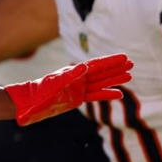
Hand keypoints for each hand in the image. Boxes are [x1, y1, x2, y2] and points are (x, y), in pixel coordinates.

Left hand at [4, 54, 132, 125]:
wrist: (29, 103)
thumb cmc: (40, 91)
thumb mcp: (56, 83)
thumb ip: (70, 76)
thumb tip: (85, 66)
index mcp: (74, 72)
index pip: (96, 65)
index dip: (110, 61)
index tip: (124, 57)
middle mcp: (77, 78)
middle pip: (101, 72)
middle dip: (116, 68)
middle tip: (131, 64)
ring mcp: (78, 88)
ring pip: (100, 83)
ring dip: (114, 80)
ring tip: (129, 77)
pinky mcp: (76, 98)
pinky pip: (95, 95)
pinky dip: (106, 94)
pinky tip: (118, 94)